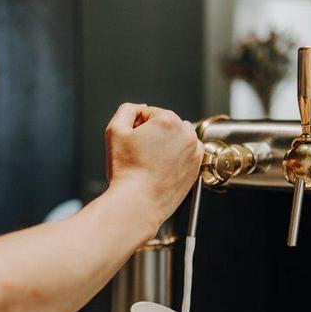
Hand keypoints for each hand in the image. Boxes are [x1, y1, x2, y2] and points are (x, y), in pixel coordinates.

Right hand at [105, 103, 202, 226]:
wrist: (138, 202)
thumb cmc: (126, 171)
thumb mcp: (114, 131)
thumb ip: (126, 110)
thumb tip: (139, 108)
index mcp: (168, 120)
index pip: (148, 112)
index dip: (135, 126)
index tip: (131, 143)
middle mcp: (186, 133)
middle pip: (165, 124)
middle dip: (152, 135)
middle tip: (139, 154)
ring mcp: (194, 151)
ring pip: (176, 138)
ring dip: (164, 145)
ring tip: (149, 162)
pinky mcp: (196, 167)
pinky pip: (185, 154)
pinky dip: (174, 158)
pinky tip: (160, 168)